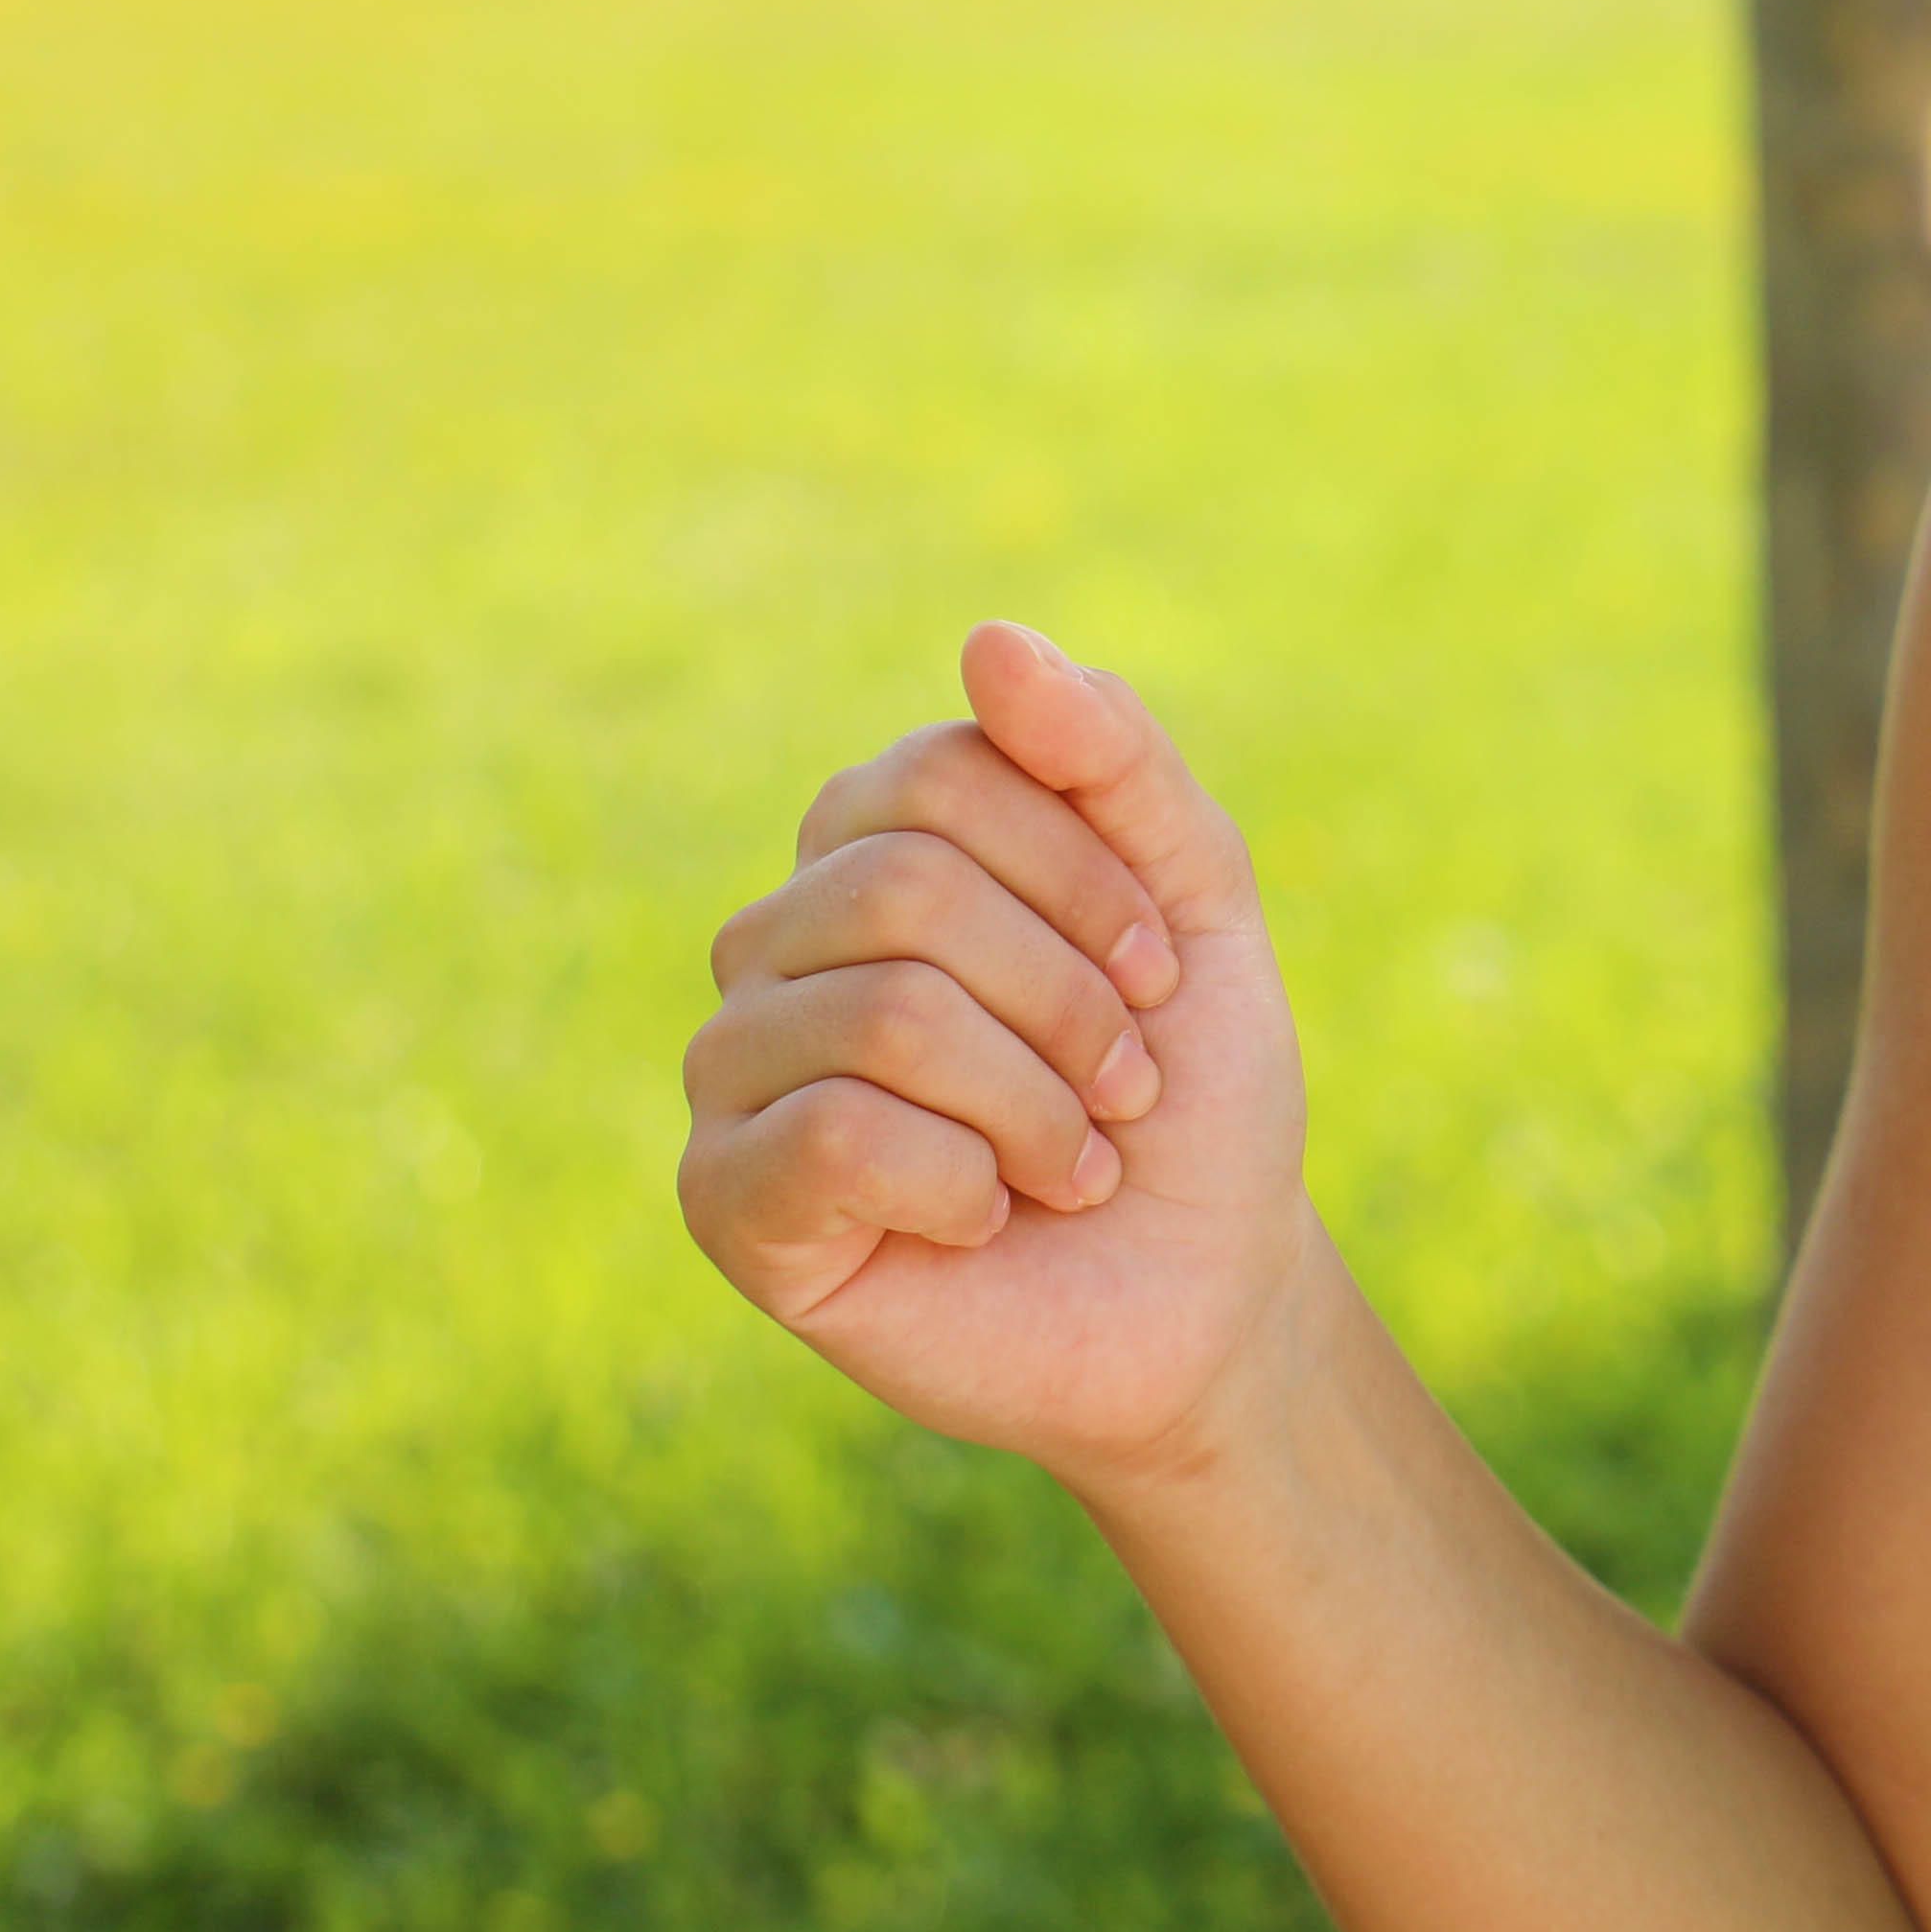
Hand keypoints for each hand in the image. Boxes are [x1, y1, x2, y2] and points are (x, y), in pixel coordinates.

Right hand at [679, 623, 1326, 1490]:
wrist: (1203, 1294)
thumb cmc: (1188, 1092)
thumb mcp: (1191, 900)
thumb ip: (1110, 759)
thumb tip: (990, 638)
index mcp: (871, 845)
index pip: (946, 775)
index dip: (1087, 874)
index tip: (1159, 973)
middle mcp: (778, 940)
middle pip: (905, 888)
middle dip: (1067, 997)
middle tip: (1124, 1088)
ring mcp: (734, 1068)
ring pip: (882, 1013)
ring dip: (1035, 1103)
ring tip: (1072, 1165)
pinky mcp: (727, 1200)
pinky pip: (834, 1136)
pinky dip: (965, 1183)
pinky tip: (987, 1220)